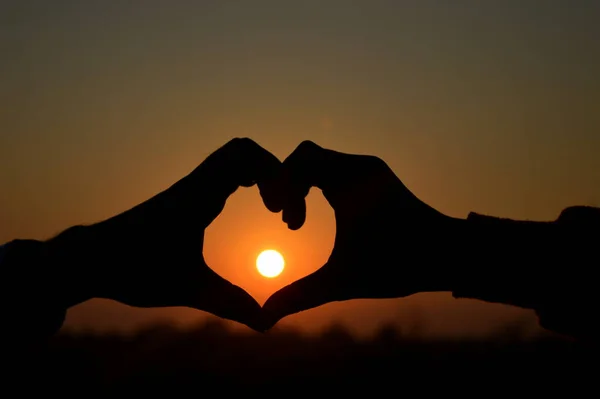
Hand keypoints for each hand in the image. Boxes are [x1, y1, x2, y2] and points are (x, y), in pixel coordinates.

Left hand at [47, 138, 280, 331]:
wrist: (90, 260)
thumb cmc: (133, 271)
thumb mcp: (188, 289)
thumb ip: (230, 303)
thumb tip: (266, 324)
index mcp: (197, 197)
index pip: (243, 156)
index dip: (274, 174)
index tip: (278, 210)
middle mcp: (194, 184)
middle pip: (241, 150)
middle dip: (271, 171)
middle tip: (279, 207)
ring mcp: (189, 188)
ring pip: (231, 159)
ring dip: (258, 174)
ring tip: (271, 207)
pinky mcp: (185, 197)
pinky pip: (221, 172)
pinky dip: (244, 180)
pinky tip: (248, 207)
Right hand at [261, 141, 459, 328]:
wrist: (450, 255)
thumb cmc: (399, 266)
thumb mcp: (343, 282)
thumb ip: (300, 295)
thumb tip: (264, 318)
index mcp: (351, 182)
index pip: (301, 160)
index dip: (283, 188)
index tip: (289, 226)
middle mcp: (360, 167)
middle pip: (306, 156)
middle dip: (288, 185)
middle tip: (289, 222)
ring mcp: (369, 169)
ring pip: (320, 161)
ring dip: (302, 185)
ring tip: (298, 222)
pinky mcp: (375, 176)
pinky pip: (334, 168)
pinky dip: (318, 184)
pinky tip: (318, 214)